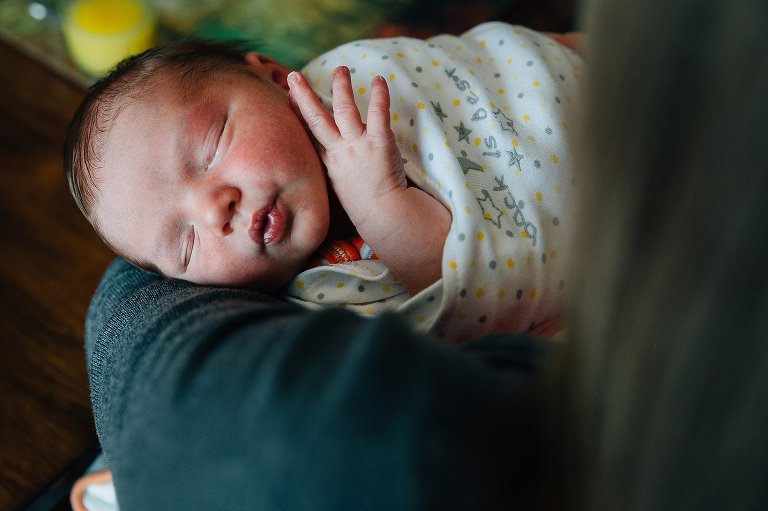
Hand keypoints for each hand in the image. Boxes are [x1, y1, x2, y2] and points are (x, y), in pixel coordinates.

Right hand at [287, 66, 405, 227]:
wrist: (384, 215)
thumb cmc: (366, 205)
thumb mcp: (342, 186)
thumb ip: (338, 167)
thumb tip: (337, 154)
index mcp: (329, 162)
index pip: (309, 134)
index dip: (297, 114)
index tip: (287, 98)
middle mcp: (339, 151)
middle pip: (316, 120)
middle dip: (303, 96)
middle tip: (293, 76)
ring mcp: (358, 146)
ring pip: (345, 111)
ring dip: (341, 88)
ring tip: (341, 69)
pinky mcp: (379, 143)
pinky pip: (377, 114)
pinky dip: (379, 96)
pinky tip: (379, 81)